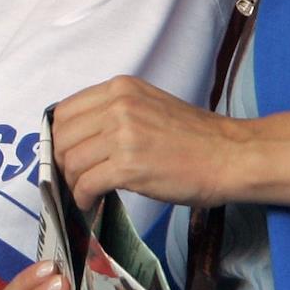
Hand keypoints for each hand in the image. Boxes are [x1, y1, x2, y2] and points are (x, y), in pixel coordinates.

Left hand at [52, 76, 236, 209]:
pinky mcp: (128, 165)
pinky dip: (83, 197)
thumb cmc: (195, 137)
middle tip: (73, 178)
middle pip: (62, 136)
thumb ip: (114, 114)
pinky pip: (86, 183)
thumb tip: (79, 138)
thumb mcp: (149, 106)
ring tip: (87, 192)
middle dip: (62, 162)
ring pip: (70, 161)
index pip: (65, 110)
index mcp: (121, 88)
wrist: (230, 155)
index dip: (59, 138)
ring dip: (73, 182)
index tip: (66, 155)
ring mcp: (123, 134)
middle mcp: (118, 105)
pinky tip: (93, 202)